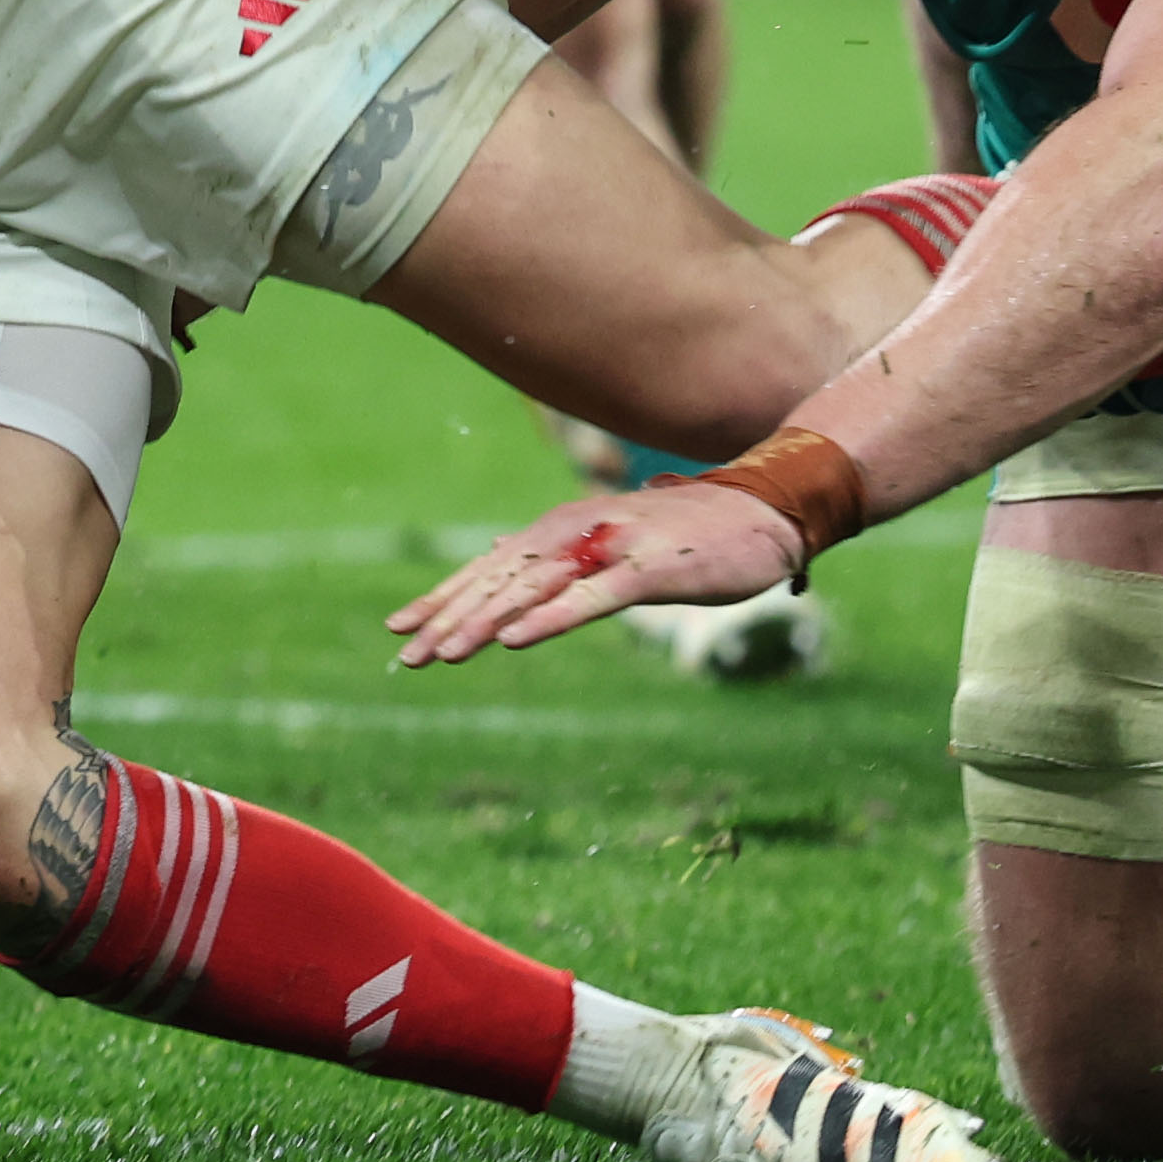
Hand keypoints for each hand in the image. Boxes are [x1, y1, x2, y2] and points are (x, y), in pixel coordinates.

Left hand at [383, 478, 805, 666]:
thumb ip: (556, 551)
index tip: (400, 627)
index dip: (444, 597)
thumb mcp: (609, 536)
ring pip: (533, 589)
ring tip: (442, 652)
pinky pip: (590, 597)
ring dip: (485, 621)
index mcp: (563, 528)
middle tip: (405, 653)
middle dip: (449, 616)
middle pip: (499, 580)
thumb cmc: (685, 531)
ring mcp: (610, 547)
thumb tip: (501, 553)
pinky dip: (550, 617)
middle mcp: (576, 531)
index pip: (490, 567)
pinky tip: (515, 640)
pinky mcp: (648, 569)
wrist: (762, 508)